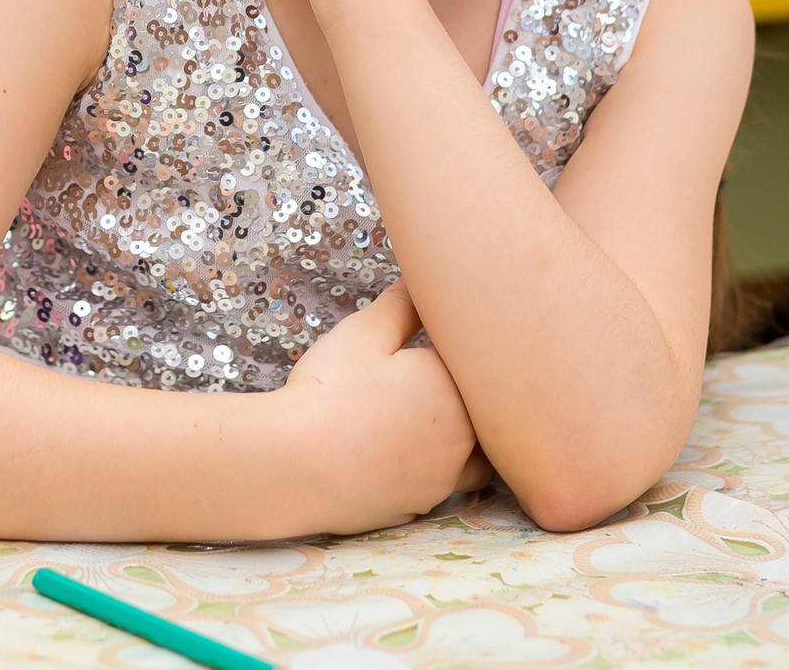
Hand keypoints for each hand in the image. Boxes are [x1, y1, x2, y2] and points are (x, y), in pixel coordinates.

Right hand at [276, 282, 488, 533]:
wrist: (296, 466)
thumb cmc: (332, 391)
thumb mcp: (364, 333)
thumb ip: (403, 306)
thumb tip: (424, 282)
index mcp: (456, 388)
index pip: (482, 367)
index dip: (473, 353)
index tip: (461, 341)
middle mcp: (464, 437)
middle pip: (492, 418)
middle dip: (482, 399)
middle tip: (459, 380)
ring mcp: (443, 478)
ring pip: (480, 461)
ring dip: (472, 443)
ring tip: (448, 423)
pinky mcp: (419, 507)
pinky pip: (445, 487)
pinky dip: (438, 472)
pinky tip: (414, 459)